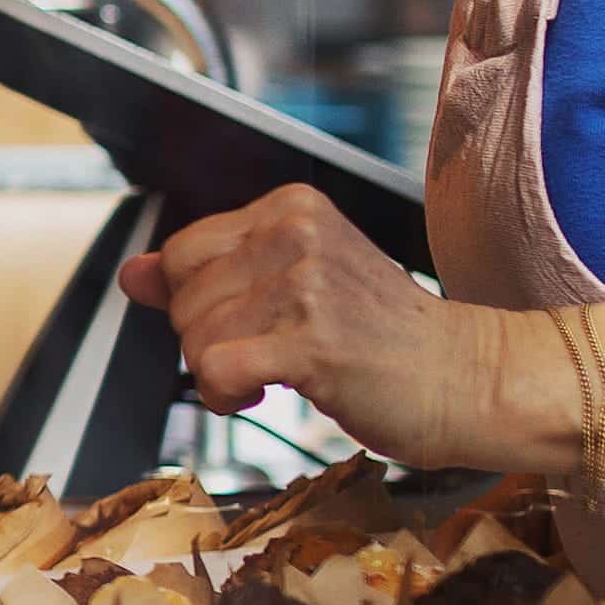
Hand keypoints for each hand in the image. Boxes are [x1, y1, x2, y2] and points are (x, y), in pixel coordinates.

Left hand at [118, 188, 529, 470]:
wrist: (470, 380)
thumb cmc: (382, 337)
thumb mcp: (293, 285)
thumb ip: (208, 275)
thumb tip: (134, 274)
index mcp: (292, 209)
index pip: (183, 251)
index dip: (199, 302)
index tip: (248, 322)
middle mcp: (297, 233)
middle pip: (183, 296)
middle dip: (208, 340)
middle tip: (267, 354)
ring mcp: (305, 284)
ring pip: (194, 337)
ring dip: (221, 373)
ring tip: (275, 375)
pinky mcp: (311, 341)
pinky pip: (214, 370)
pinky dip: (226, 395)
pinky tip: (265, 393)